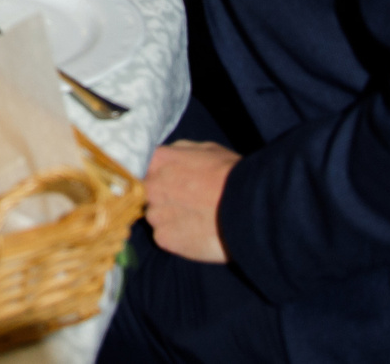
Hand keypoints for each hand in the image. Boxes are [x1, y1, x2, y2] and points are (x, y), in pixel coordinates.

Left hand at [144, 141, 237, 264]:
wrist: (249, 209)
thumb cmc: (231, 175)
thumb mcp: (206, 150)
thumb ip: (178, 152)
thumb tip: (168, 157)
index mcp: (158, 160)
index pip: (140, 166)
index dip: (153, 175)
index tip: (164, 182)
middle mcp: (150, 185)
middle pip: (146, 193)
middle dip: (161, 196)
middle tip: (185, 201)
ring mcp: (155, 214)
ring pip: (154, 216)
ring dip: (168, 218)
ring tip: (194, 219)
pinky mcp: (164, 239)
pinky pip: (163, 237)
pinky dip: (176, 236)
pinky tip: (195, 233)